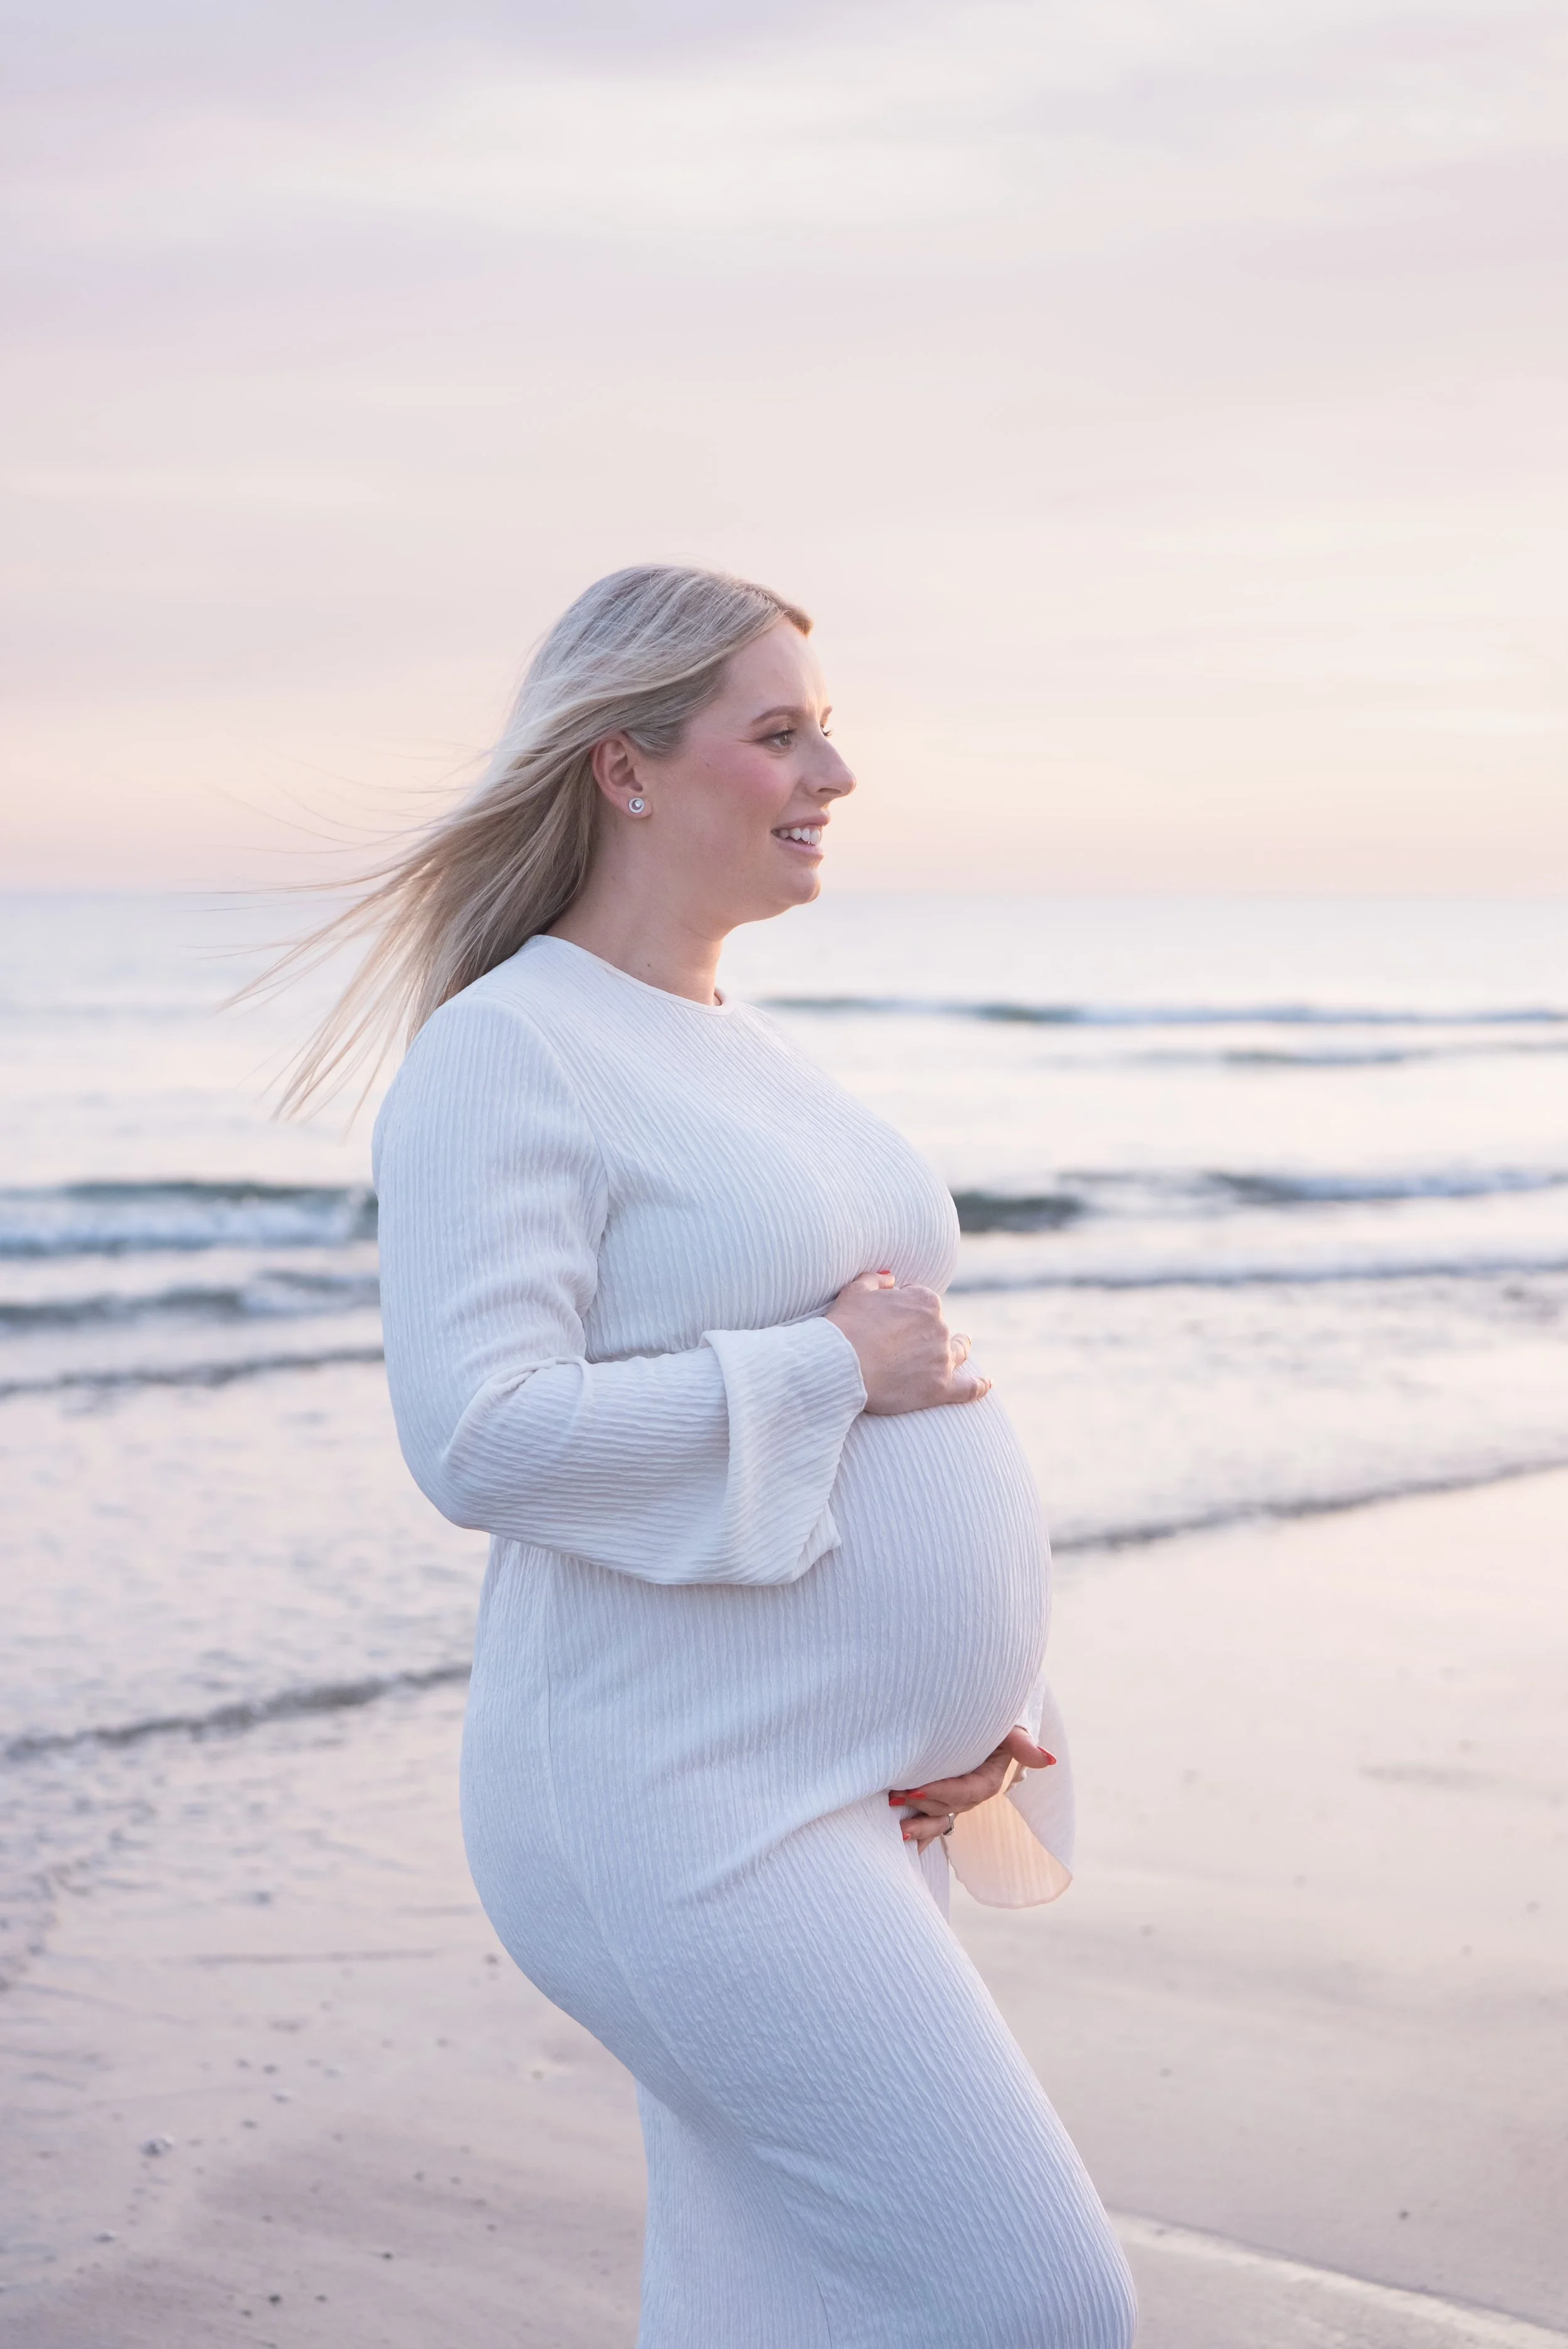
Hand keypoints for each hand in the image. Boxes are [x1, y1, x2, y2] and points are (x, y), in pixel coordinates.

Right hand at [825, 1271, 989, 1415]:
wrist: (843, 1364)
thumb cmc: (845, 1326)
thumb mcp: (855, 1291)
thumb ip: (875, 1280)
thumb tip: (891, 1278)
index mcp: (924, 1301)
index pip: (923, 1302)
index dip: (908, 1309)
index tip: (894, 1317)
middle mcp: (939, 1327)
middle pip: (940, 1328)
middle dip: (928, 1331)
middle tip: (911, 1341)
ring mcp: (942, 1359)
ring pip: (957, 1352)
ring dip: (961, 1348)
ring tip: (964, 1347)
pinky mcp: (940, 1388)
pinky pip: (968, 1388)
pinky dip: (978, 1386)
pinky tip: (986, 1384)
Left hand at [889, 1726, 1055, 1852]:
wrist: (981, 1720)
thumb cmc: (994, 1721)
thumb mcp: (1010, 1729)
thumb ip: (1023, 1744)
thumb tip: (1049, 1760)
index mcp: (989, 1779)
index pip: (967, 1790)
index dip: (942, 1793)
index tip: (916, 1789)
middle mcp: (972, 1794)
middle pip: (949, 1807)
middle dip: (923, 1806)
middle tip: (895, 1798)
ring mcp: (956, 1800)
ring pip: (940, 1820)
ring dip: (921, 1827)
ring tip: (899, 1830)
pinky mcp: (942, 1800)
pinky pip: (932, 1822)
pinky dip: (920, 1836)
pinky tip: (902, 1844)